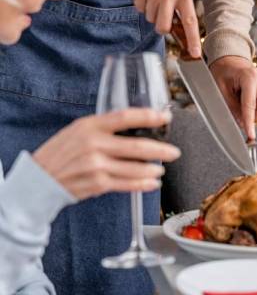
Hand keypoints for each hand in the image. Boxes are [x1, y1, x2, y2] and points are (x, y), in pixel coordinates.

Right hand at [33, 108, 180, 199]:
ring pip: (135, 167)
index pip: (126, 117)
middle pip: (137, 146)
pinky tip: (152, 183)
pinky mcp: (97, 184)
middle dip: (161, 150)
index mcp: (90, 125)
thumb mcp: (78, 130)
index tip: (165, 118)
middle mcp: (94, 144)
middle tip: (174, 152)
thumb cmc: (61, 152)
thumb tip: (136, 126)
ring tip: (160, 169)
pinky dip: (143, 184)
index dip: (149, 117)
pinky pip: (127, 184)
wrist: (38, 180)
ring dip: (153, 169)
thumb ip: (104, 127)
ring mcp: (96, 166)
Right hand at [124, 0, 200, 57]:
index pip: (190, 20)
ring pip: (150, 18)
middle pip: (163, 26)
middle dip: (160, 26)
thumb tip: (182, 30)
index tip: (195, 54)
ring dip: (150, 10)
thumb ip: (181, 5)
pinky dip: (141, 3)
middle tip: (160, 15)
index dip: (192, 39)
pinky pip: (139, 9)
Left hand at [210, 56, 256, 139]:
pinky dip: (254, 106)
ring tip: (238, 100)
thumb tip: (240, 124)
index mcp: (249, 77)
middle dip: (253, 117)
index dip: (249, 123)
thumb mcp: (220, 89)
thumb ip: (230, 107)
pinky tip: (244, 98)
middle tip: (238, 114)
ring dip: (253, 112)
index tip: (250, 136)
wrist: (228, 58)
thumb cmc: (221, 71)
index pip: (250, 106)